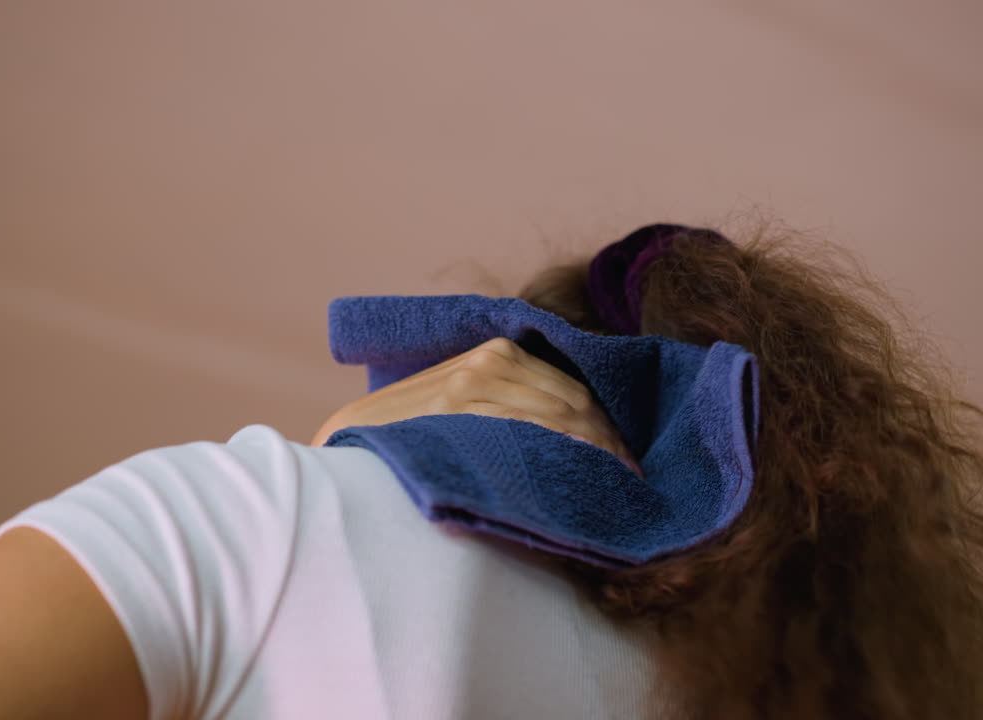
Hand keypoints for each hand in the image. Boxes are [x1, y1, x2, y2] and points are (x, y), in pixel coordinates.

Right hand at [312, 337, 641, 474]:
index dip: (608, 426)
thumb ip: (505, 398)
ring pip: (558, 415)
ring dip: (596, 449)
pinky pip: (526, 428)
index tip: (628, 459)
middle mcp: (489, 361)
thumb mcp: (459, 397)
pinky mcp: (457, 410)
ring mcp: (473, 384)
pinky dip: (561, 448)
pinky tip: (581, 469)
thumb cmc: (412, 430)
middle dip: (610, 441)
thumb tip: (571, 425)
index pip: (573, 388)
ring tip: (619, 482)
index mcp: (497, 352)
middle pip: (575, 401)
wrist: (349, 442)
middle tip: (634, 477)